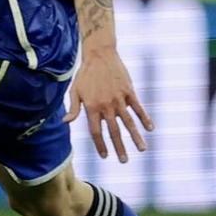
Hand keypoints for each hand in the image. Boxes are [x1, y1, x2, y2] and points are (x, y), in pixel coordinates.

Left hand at [66, 46, 152, 161]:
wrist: (99, 55)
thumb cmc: (85, 74)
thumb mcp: (75, 91)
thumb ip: (73, 108)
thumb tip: (65, 122)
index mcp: (91, 107)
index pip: (95, 131)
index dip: (100, 144)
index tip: (104, 156)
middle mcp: (106, 106)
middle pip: (113, 131)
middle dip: (119, 147)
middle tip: (124, 161)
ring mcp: (119, 99)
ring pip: (129, 122)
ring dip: (135, 137)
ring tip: (142, 149)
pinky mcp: (129, 91)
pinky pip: (138, 108)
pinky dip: (145, 118)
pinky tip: (150, 128)